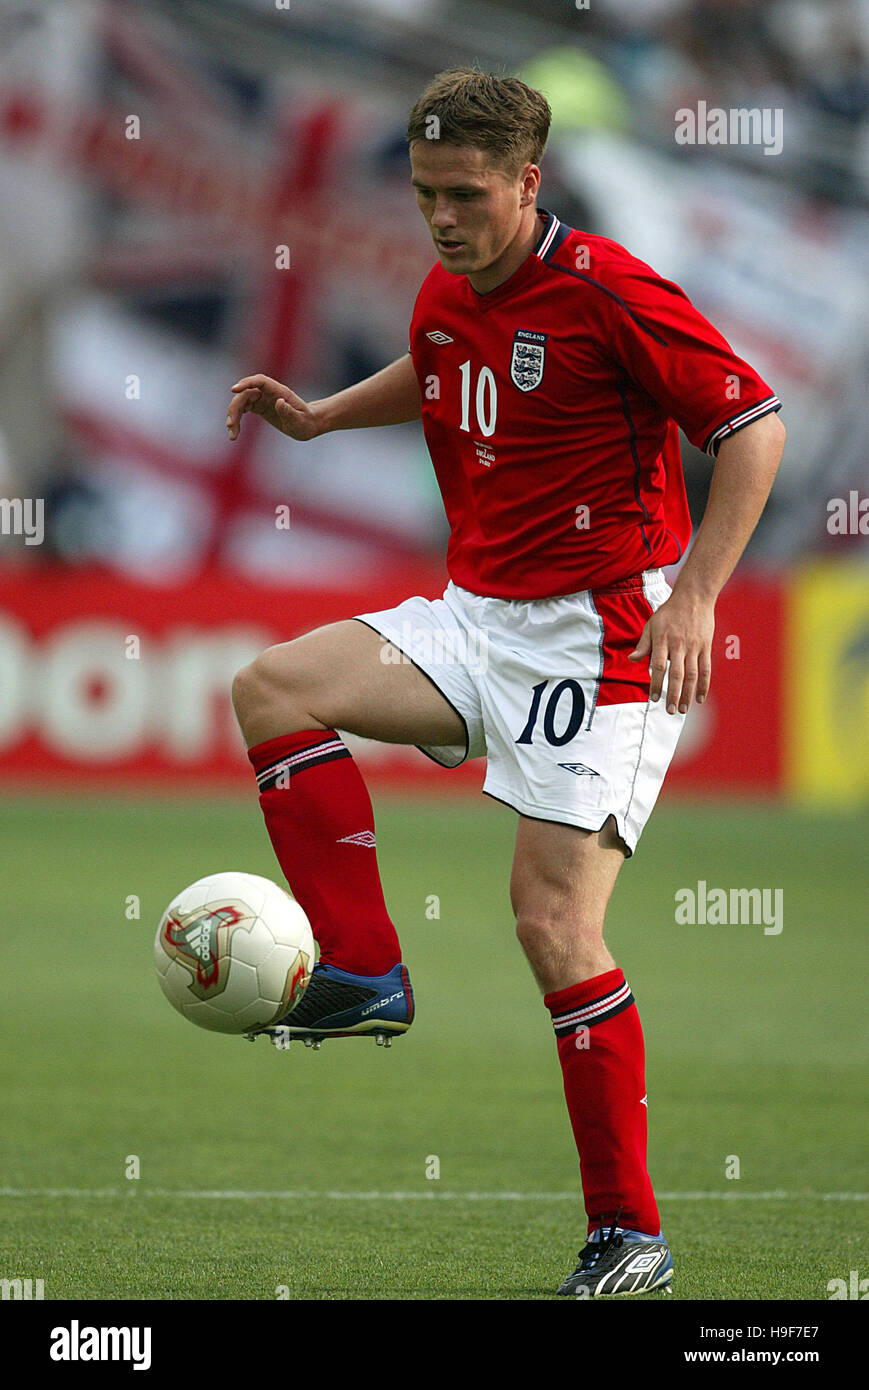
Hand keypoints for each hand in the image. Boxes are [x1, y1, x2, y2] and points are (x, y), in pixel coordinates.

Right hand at [226, 374, 321, 441]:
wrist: (308, 424)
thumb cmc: (306, 422)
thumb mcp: (299, 420)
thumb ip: (289, 412)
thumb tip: (279, 402)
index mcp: (279, 391)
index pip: (260, 381)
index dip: (246, 383)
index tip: (234, 389)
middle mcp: (268, 393)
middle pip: (245, 394)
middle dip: (235, 408)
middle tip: (230, 425)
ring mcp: (262, 399)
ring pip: (241, 402)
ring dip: (233, 416)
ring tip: (232, 435)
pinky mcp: (259, 408)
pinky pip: (243, 410)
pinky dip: (237, 420)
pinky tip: (234, 433)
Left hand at [628, 592, 714, 713]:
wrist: (694, 597)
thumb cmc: (669, 612)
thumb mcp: (652, 625)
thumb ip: (644, 644)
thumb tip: (632, 659)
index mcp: (663, 639)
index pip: (659, 666)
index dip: (656, 683)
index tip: (653, 699)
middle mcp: (679, 644)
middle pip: (677, 674)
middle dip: (673, 694)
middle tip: (670, 711)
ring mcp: (694, 646)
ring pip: (692, 674)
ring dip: (688, 693)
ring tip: (684, 709)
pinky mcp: (706, 646)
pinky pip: (706, 669)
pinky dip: (704, 685)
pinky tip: (699, 698)